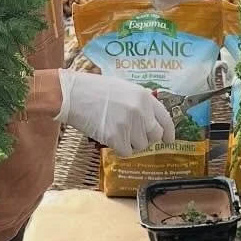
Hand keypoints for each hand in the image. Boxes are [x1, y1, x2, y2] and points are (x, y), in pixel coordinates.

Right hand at [56, 69, 174, 154]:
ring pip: (140, 146)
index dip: (168, 132)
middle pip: (155, 136)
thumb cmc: (95, 90)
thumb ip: (140, 103)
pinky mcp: (116, 137)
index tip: (168, 140)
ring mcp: (129, 125)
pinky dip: (119, 149)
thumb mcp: (124, 88)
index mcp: (144, 97)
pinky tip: (109, 137)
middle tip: (133, 135)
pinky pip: (126, 152)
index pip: (165, 119)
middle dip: (147, 139)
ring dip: (130, 143)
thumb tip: (151, 120)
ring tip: (116, 130)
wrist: (72, 94)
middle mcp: (141, 112)